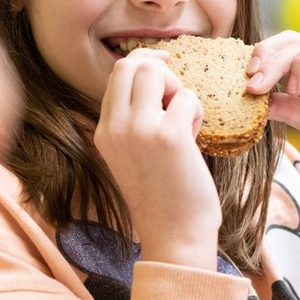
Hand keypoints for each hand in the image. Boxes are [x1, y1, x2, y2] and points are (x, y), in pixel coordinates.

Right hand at [93, 48, 219, 268]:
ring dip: (178, 89)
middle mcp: (115, 128)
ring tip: (184, 121)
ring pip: (155, 72)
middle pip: (131, 65)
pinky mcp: (169, 136)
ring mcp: (140, 130)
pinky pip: (187, 97)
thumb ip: (132, 121)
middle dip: (159, 70)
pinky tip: (195, 139)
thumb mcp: (131, 155)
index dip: (143, 63)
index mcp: (103, 132)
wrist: (175, 236)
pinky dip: (196, 111)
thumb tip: (155, 79)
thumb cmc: (162, 197)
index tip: (163, 70)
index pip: (116, 75)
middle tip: (175, 96)